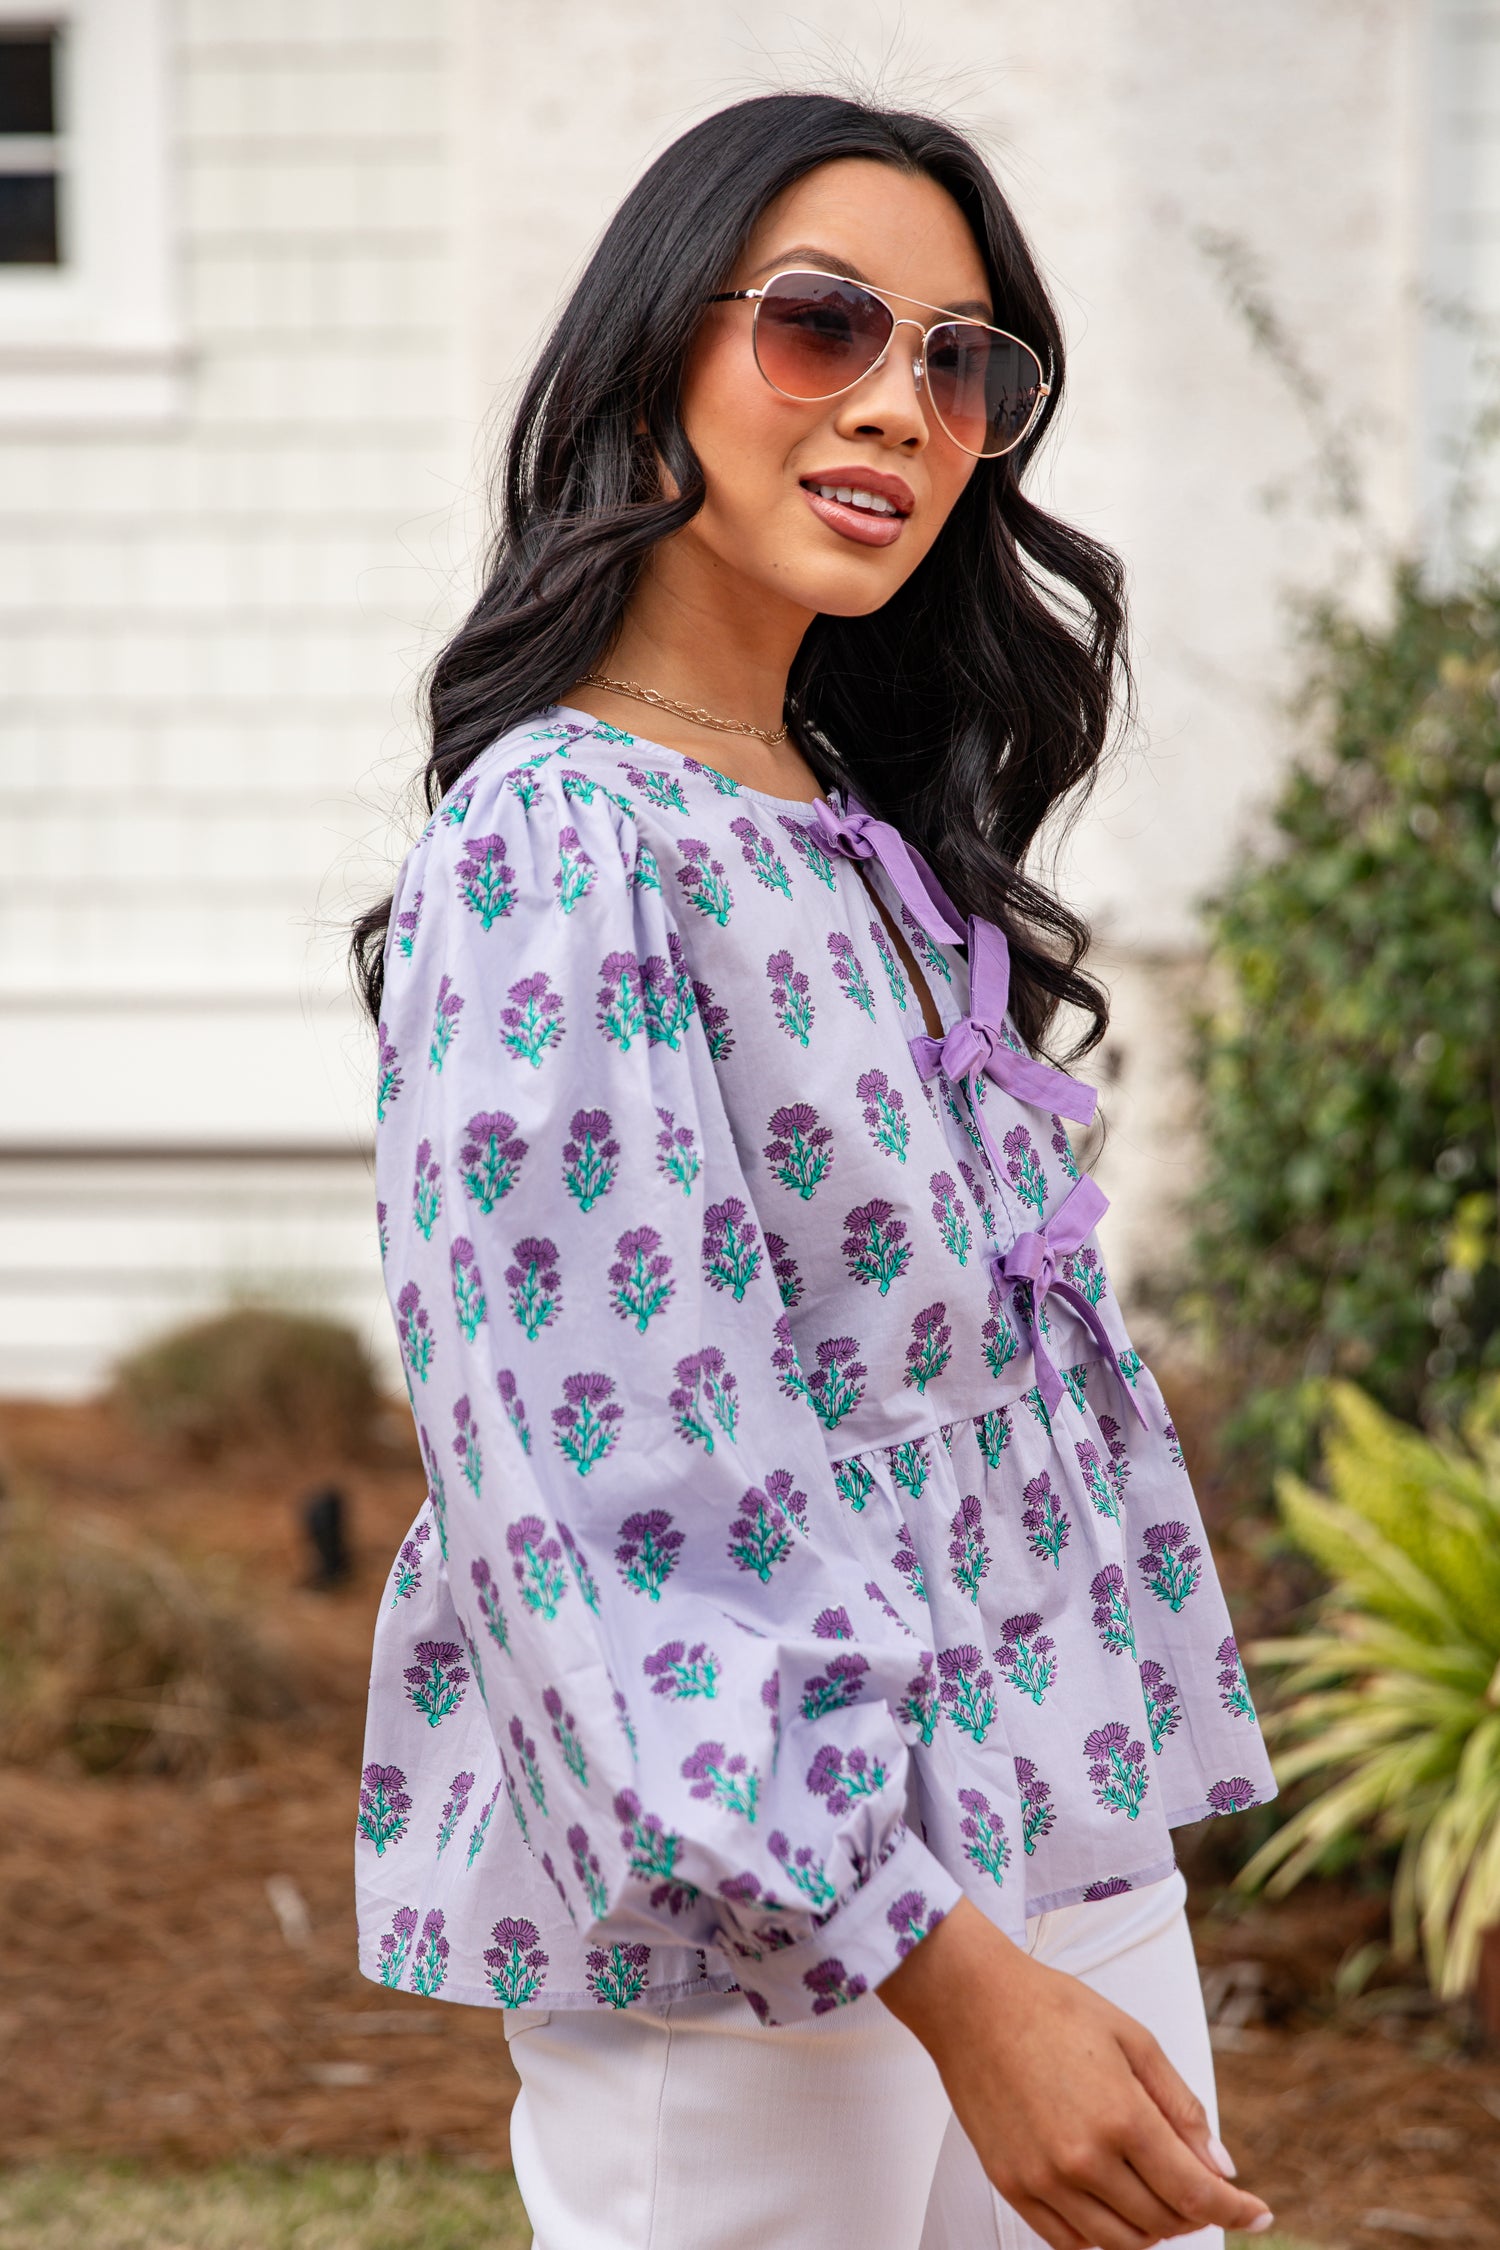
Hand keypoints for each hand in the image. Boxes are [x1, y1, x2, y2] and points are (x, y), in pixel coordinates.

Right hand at [878, 1898, 1274, 2249]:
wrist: (971, 2002)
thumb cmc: (1056, 2009)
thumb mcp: (1134, 2040)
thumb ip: (1181, 2108)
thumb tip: (1222, 2170)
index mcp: (1122, 2117)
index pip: (1196, 2192)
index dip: (1237, 2210)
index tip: (1260, 2214)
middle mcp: (1084, 2159)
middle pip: (1163, 2222)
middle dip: (1196, 2212)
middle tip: (1203, 2188)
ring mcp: (1044, 2180)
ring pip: (1121, 2243)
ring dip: (1154, 2229)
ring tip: (1160, 2196)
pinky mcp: (1013, 2186)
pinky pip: (1072, 2242)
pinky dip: (1105, 2236)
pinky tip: (1115, 2204)